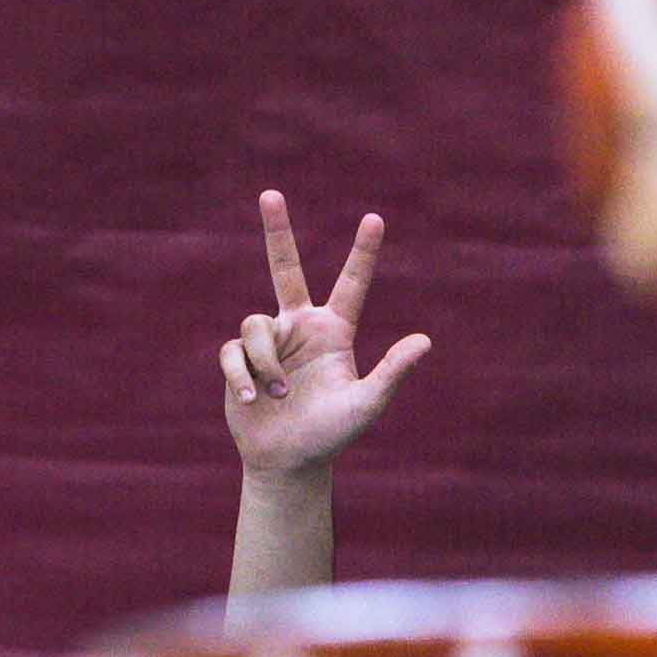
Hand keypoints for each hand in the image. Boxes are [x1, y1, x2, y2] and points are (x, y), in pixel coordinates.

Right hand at [219, 190, 430, 477]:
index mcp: (333, 331)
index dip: (363, 253)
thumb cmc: (330, 435)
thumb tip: (424, 341)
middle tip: (270, 194)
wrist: (287, 462)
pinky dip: (241, 374)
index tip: (375, 218)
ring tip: (278, 395)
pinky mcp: (238, 359)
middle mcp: (300, 327)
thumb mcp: (366, 405)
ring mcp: (268, 341)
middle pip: (284, 268)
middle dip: (276, 232)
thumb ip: (392, 373)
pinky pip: (232, 351)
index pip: (351, 284)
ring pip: (256, 325)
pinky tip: (251, 398)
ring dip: (266, 363)